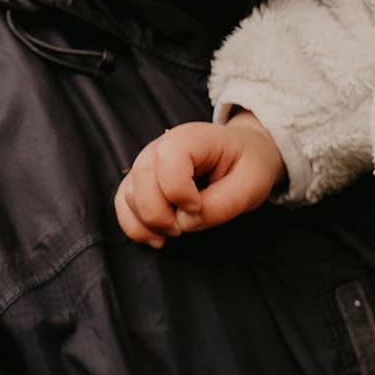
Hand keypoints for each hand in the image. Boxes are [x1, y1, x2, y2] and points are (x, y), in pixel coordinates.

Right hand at [113, 114, 283, 247]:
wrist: (244, 156)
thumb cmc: (248, 166)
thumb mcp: (251, 185)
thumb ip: (221, 205)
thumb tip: (183, 221)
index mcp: (193, 137)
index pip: (169, 159)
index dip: (179, 191)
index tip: (199, 205)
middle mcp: (163, 145)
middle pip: (141, 179)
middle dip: (158, 214)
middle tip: (183, 228)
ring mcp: (149, 162)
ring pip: (128, 194)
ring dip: (146, 223)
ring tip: (174, 232)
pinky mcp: (142, 181)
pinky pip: (123, 204)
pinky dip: (134, 226)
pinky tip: (157, 237)